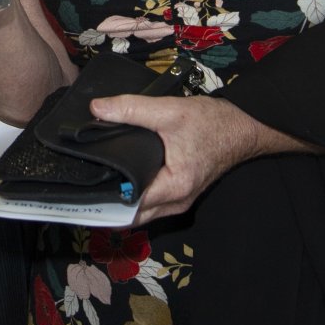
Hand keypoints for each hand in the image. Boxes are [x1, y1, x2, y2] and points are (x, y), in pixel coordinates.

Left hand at [86, 91, 268, 225]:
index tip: (80, 186)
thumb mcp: (170, 111)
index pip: (128, 203)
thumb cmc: (213, 123)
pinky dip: (135, 196)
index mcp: (174, 188)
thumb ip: (132, 109)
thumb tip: (96, 109)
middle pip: (132, 215)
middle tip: (81, 186)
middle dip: (107, 205)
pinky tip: (119, 179)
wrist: (244, 127)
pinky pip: (151, 202)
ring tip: (94, 182)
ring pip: (142, 211)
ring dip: (121, 202)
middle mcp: (176, 202)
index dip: (103, 196)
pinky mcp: (181, 192)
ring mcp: (180, 200)